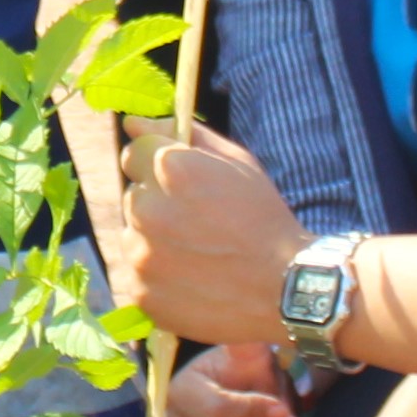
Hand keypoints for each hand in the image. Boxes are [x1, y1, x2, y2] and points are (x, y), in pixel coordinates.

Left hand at [131, 124, 302, 345]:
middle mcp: (148, 209)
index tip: (184, 186)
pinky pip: (138, 276)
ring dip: (155, 241)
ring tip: (198, 255)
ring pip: (133, 236)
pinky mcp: (141, 293)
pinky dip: (159, 278)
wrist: (284, 289)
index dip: (159, 168)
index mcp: (171, 169)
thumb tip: (133, 123)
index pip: (134, 154)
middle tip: (199, 224)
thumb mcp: (236, 163)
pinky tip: (193, 280)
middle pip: (134, 197)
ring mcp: (142, 255)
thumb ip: (181, 135)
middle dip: (159, 205)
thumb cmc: (263, 219)